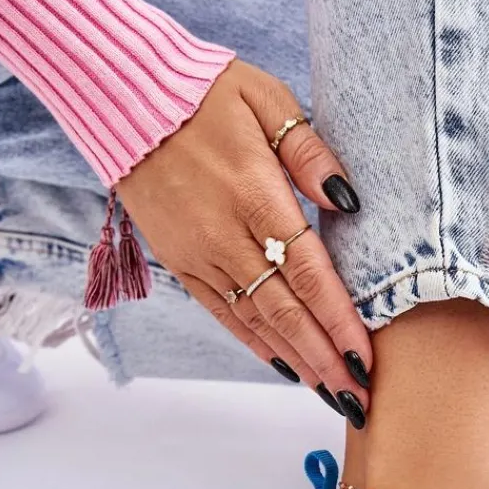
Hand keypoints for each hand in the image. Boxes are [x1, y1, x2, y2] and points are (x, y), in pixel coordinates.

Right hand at [116, 59, 370, 420]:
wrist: (123, 97)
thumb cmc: (204, 91)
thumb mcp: (267, 98)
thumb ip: (310, 152)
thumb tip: (348, 202)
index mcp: (255, 194)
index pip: (308, 274)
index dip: (339, 321)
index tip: (365, 358)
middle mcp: (225, 235)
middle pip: (285, 311)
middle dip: (326, 359)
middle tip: (358, 397)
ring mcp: (198, 253)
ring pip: (255, 321)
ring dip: (297, 361)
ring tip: (331, 393)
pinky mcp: (179, 260)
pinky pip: (222, 312)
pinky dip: (255, 342)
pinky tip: (285, 365)